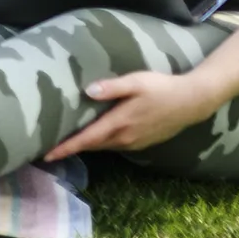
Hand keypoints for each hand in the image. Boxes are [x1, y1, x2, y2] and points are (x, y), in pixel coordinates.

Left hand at [43, 70, 221, 160]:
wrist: (192, 102)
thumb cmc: (161, 88)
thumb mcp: (135, 82)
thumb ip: (111, 88)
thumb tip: (88, 92)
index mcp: (119, 123)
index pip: (86, 139)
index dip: (66, 148)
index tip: (46, 155)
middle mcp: (124, 138)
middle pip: (92, 145)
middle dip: (71, 148)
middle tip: (49, 147)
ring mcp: (134, 142)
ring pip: (103, 146)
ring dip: (86, 145)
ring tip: (67, 142)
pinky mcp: (142, 142)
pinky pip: (115, 145)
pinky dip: (101, 143)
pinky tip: (96, 135)